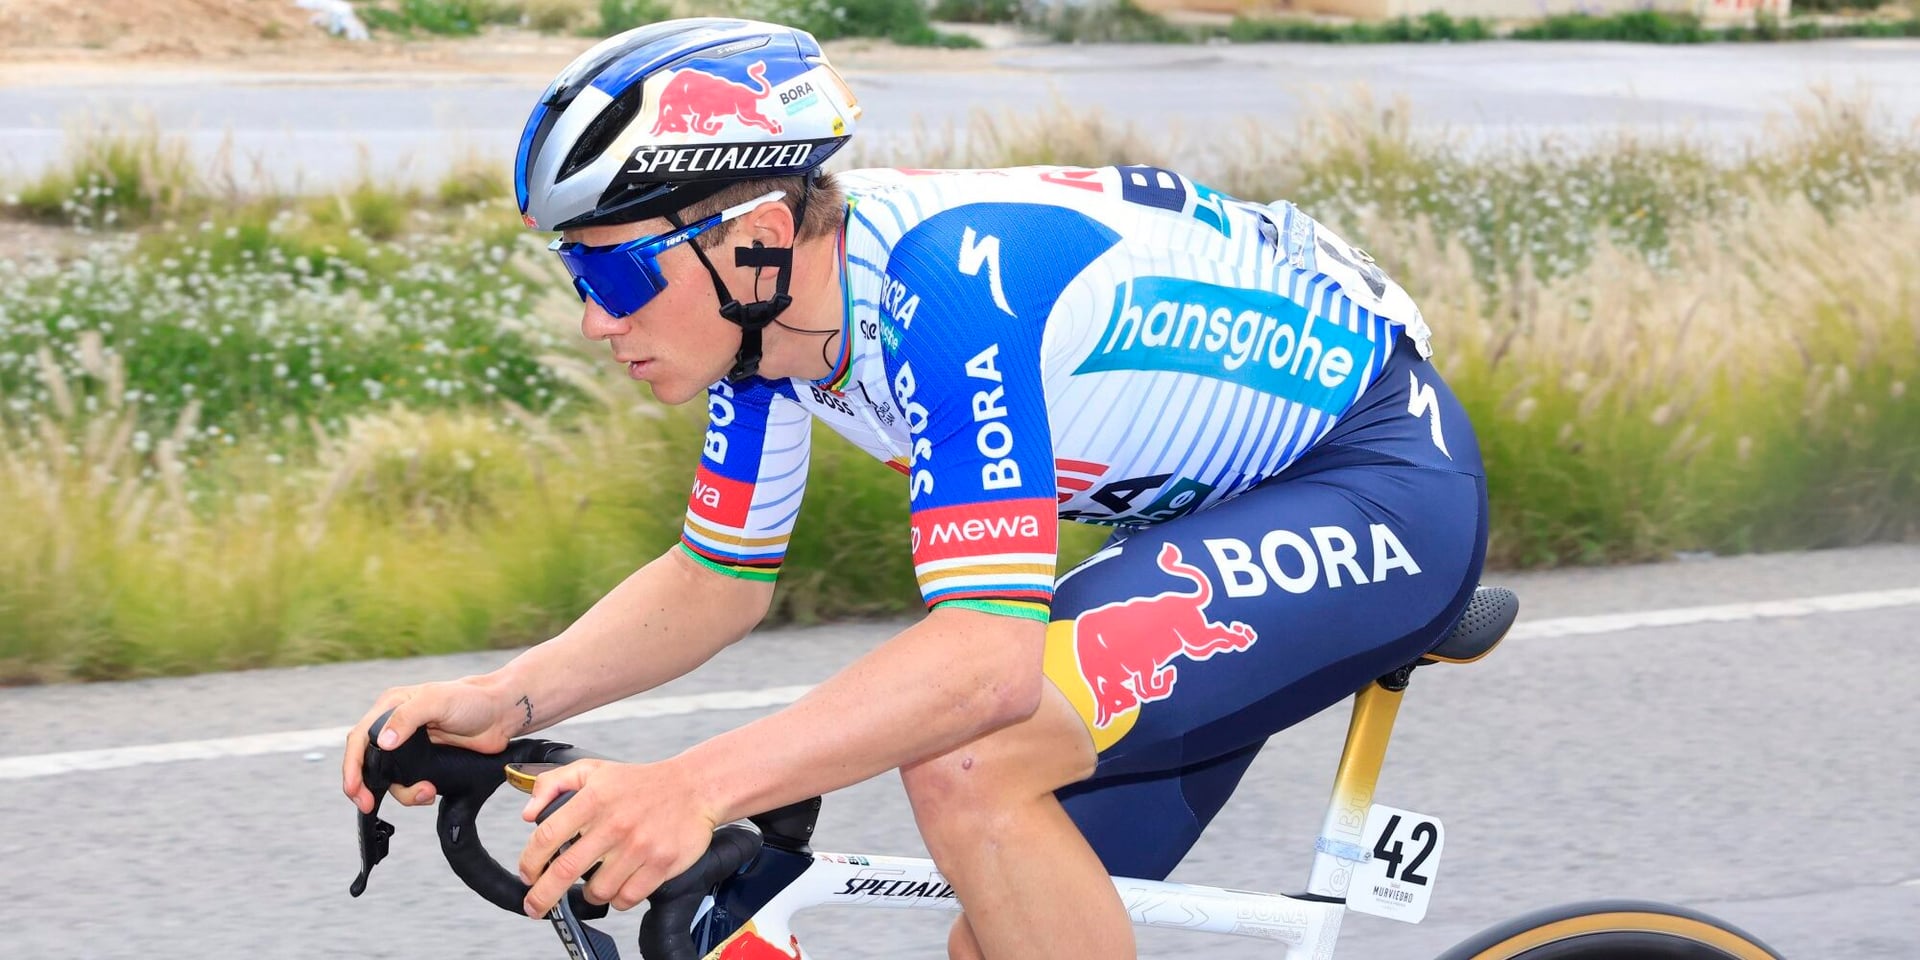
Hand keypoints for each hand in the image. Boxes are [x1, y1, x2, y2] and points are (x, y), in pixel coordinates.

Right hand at [341, 678, 515, 813]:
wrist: (501, 714)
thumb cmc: (471, 699)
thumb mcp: (437, 700)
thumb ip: (408, 717)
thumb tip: (384, 740)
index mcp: (390, 707)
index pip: (359, 738)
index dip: (352, 765)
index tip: (354, 788)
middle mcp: (395, 727)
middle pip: (368, 763)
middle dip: (365, 786)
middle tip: (368, 805)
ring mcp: (410, 748)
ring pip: (390, 779)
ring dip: (402, 792)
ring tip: (425, 792)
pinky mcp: (425, 763)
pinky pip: (409, 784)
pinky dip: (415, 793)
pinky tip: (429, 792)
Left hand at [517, 759, 720, 916]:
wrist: (695, 787)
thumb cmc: (641, 783)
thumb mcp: (594, 770)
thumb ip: (553, 783)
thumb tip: (528, 814)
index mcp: (594, 798)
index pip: (547, 835)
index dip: (530, 861)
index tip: (527, 874)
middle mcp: (614, 823)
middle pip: (565, 870)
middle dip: (542, 896)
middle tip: (535, 906)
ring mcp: (639, 845)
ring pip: (598, 890)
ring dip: (591, 893)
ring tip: (597, 881)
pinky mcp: (661, 864)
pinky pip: (627, 898)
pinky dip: (619, 898)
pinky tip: (621, 884)